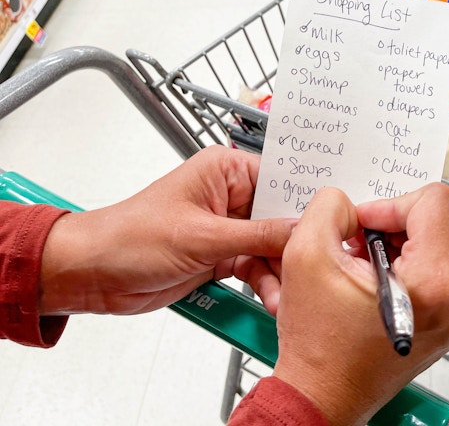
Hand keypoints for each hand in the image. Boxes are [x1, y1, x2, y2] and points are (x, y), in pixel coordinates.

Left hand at [39, 145, 295, 315]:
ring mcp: (227, 227)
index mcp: (225, 170)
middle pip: (281, 217)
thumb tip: (300, 231)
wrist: (93, 275)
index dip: (307, 200)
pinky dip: (265, 283)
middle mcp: (231, 195)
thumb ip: (257, 236)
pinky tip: (273, 299)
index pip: (281, 179)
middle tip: (317, 265)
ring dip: (281, 271)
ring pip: (271, 246)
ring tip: (290, 294)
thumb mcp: (202, 236)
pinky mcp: (221, 256)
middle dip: (295, 244)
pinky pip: (255, 267)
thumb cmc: (131, 237)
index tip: (335, 220)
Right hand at [272, 183, 448, 424]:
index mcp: (433, 283)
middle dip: (416, 213)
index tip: (368, 224)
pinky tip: (390, 272)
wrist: (325, 394)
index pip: (436, 201)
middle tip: (382, 232)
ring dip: (422, 233)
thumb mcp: (306, 256)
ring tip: (381, 256)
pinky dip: (427, 255)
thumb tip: (353, 201)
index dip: (392, 203)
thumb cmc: (320, 346)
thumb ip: (330, 207)